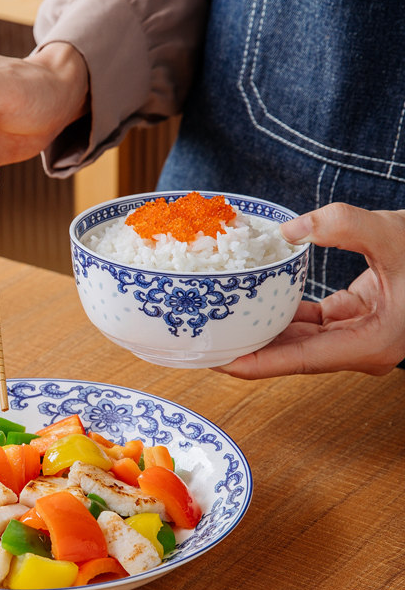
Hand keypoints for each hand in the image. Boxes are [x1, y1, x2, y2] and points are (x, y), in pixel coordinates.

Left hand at [215, 203, 404, 377]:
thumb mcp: (395, 235)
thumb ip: (344, 226)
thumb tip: (291, 229)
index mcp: (369, 345)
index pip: (296, 362)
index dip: (252, 364)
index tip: (214, 362)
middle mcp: (360, 348)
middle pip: (290, 354)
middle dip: (247, 348)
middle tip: (204, 338)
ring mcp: (358, 336)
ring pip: (298, 338)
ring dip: (262, 329)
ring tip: (220, 320)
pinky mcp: (356, 318)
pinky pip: (311, 321)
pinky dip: (284, 311)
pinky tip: (254, 299)